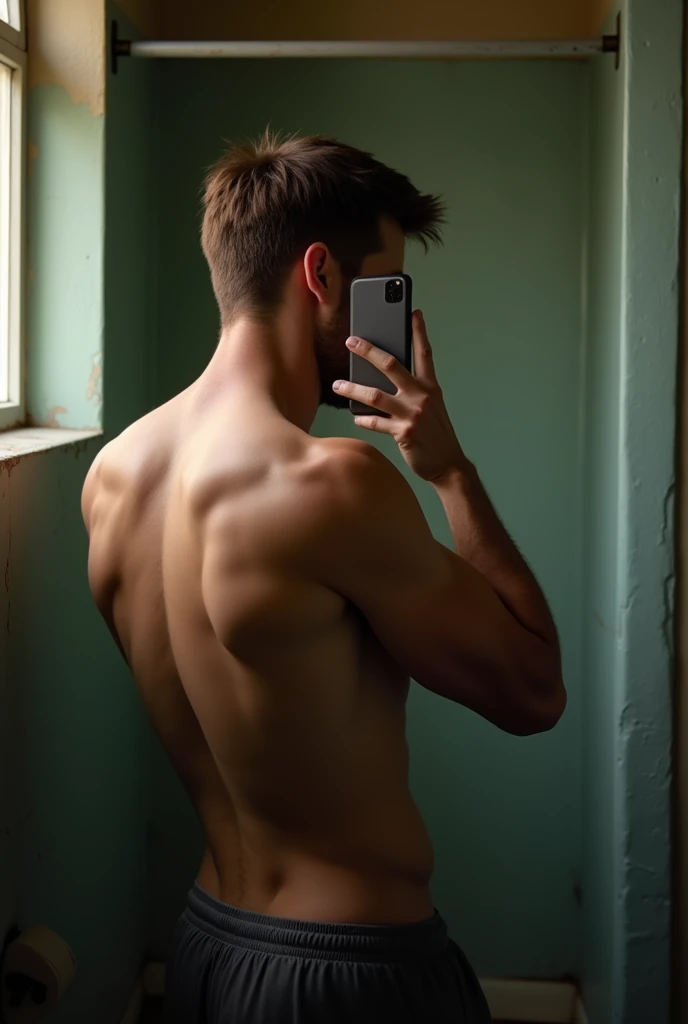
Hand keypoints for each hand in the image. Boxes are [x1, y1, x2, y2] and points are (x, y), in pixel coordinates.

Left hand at [332, 311, 467, 483]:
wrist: (448, 464)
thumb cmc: (437, 435)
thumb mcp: (432, 407)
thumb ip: (414, 392)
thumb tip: (386, 380)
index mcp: (431, 387)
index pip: (424, 353)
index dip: (419, 331)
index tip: (414, 313)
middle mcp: (422, 396)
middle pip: (391, 366)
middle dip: (368, 351)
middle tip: (351, 341)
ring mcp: (412, 414)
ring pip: (375, 395)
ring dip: (352, 389)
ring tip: (337, 384)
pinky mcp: (403, 432)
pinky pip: (375, 423)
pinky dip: (363, 419)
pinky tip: (355, 417)